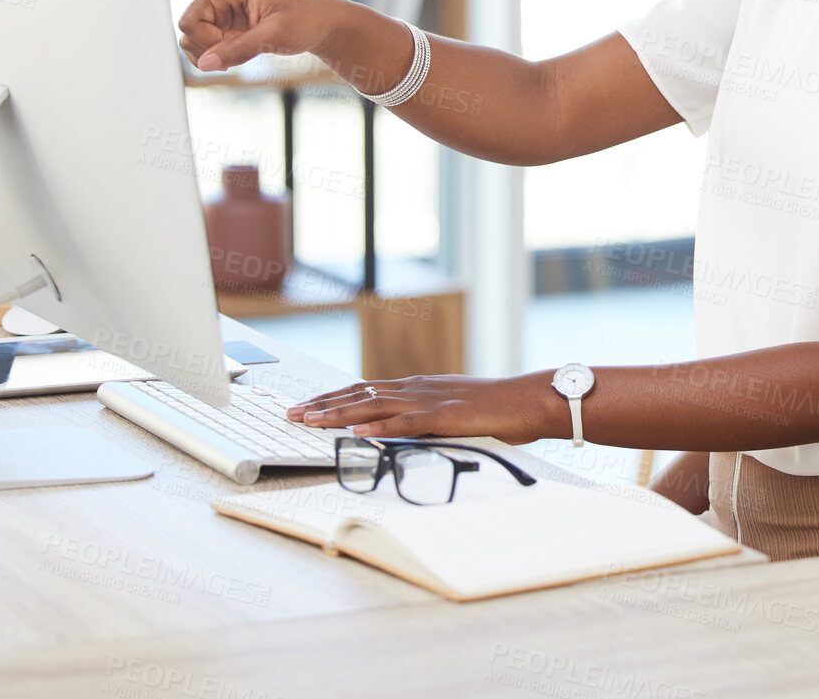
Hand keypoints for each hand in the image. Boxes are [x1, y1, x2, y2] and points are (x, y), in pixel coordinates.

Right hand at [167, 0, 337, 72]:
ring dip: (207, 51)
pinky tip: (229, 60)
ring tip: (237, 56)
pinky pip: (197, 45)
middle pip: (189, 20)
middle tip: (233, 52)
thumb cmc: (304, 20)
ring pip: (190, 35)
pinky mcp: (219, 27)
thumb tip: (206, 64)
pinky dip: (209, 57)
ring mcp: (219, 11)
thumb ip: (240, 49)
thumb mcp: (276, 35)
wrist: (318, 26)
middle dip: (206, 42)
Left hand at [285, 373, 561, 442]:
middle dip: (322, 404)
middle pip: (359, 394)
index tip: (306, 406)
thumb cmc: (496, 408)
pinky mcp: (444, 416)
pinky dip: (378, 426)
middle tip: (291, 413)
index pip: (364, 390)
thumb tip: (402, 429)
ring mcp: (429, 400)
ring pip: (374, 405)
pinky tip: (356, 431)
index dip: (332, 398)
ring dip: (338, 413)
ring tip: (310, 420)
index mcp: (418, 387)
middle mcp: (417, 388)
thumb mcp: (453, 410)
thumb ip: (427, 417)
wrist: (527, 400)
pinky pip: (405, 422)